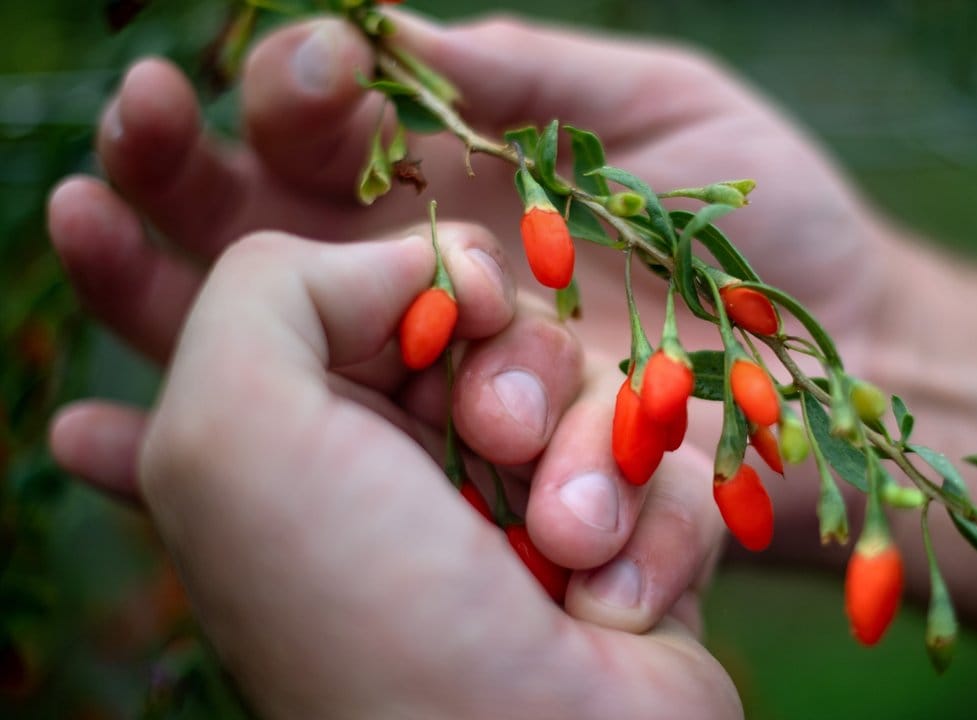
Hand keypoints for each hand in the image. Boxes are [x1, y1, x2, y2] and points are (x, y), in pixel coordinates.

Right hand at [48, 10, 890, 463]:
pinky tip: (82, 438)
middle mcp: (417, 273)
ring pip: (256, 332)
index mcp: (460, 178)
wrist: (845, 364)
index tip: (308, 63)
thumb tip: (383, 24)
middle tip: (139, 122)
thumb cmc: (767, 223)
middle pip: (254, 221)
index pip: (330, 123)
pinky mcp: (448, 464)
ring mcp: (424, 373)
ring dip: (172, 291)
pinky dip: (180, 447)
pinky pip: (304, 454)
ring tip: (104, 229)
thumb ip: (524, 74)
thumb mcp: (654, 107)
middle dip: (179, 166)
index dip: (290, 84)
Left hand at [137, 230, 738, 718]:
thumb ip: (269, 287)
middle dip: (513, 374)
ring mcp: (530, 512)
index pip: (380, 291)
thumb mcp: (235, 432)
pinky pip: (674, 466)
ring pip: (599, 387)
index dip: (417, 285)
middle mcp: (415, 472)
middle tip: (495, 441)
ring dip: (593, 459)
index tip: (438, 318)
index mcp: (308, 439)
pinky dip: (655, 529)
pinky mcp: (633, 548)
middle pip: (503, 326)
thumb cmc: (370, 614)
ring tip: (567, 548)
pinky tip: (613, 610)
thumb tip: (422, 267)